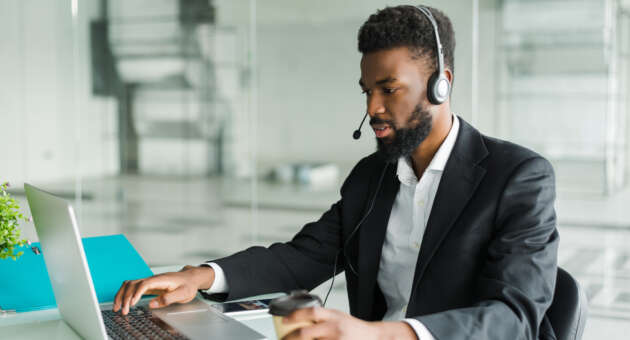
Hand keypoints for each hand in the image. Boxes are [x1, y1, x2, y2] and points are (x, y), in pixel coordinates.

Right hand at [113, 265, 213, 314]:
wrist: (190, 278)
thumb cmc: (188, 285)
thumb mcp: (183, 294)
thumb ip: (168, 298)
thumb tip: (152, 304)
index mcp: (161, 280)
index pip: (145, 284)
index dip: (136, 293)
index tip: (132, 304)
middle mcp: (153, 279)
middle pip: (133, 284)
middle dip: (126, 297)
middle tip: (123, 311)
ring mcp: (149, 281)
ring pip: (130, 284)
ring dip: (122, 295)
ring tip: (117, 308)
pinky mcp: (148, 285)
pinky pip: (132, 287)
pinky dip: (124, 294)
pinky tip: (122, 302)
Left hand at [282, 307, 415, 339]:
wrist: (373, 337)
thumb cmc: (354, 328)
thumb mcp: (338, 317)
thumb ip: (322, 319)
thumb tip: (301, 322)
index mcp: (333, 315)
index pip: (311, 312)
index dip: (295, 315)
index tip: (284, 320)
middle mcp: (334, 327)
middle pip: (307, 333)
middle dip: (292, 338)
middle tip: (284, 339)